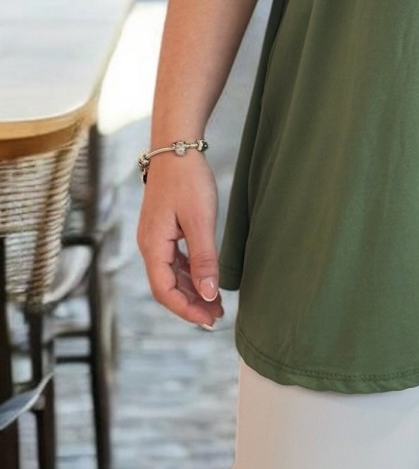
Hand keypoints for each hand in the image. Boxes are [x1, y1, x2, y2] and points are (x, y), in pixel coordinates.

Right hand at [136, 152, 224, 328]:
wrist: (176, 148)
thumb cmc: (187, 180)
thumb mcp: (200, 221)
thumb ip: (205, 259)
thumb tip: (209, 294)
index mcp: (153, 246)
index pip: (164, 291)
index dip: (185, 310)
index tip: (208, 320)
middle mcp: (150, 246)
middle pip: (167, 287)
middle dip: (191, 305)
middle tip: (217, 317)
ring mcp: (156, 238)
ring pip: (172, 276)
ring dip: (193, 292)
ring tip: (216, 305)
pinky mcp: (165, 231)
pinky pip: (176, 262)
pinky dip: (191, 275)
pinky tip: (208, 280)